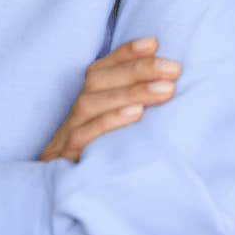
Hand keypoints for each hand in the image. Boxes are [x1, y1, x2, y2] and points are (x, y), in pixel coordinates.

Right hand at [38, 36, 181, 162]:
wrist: (61, 190)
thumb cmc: (99, 152)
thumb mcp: (115, 124)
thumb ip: (133, 102)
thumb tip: (167, 80)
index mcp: (88, 99)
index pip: (103, 67)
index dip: (126, 53)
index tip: (153, 43)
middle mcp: (76, 110)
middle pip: (98, 80)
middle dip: (137, 70)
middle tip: (173, 69)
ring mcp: (68, 132)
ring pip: (91, 103)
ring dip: (130, 93)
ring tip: (164, 90)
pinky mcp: (68, 156)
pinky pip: (84, 135)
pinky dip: (110, 121)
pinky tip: (136, 113)